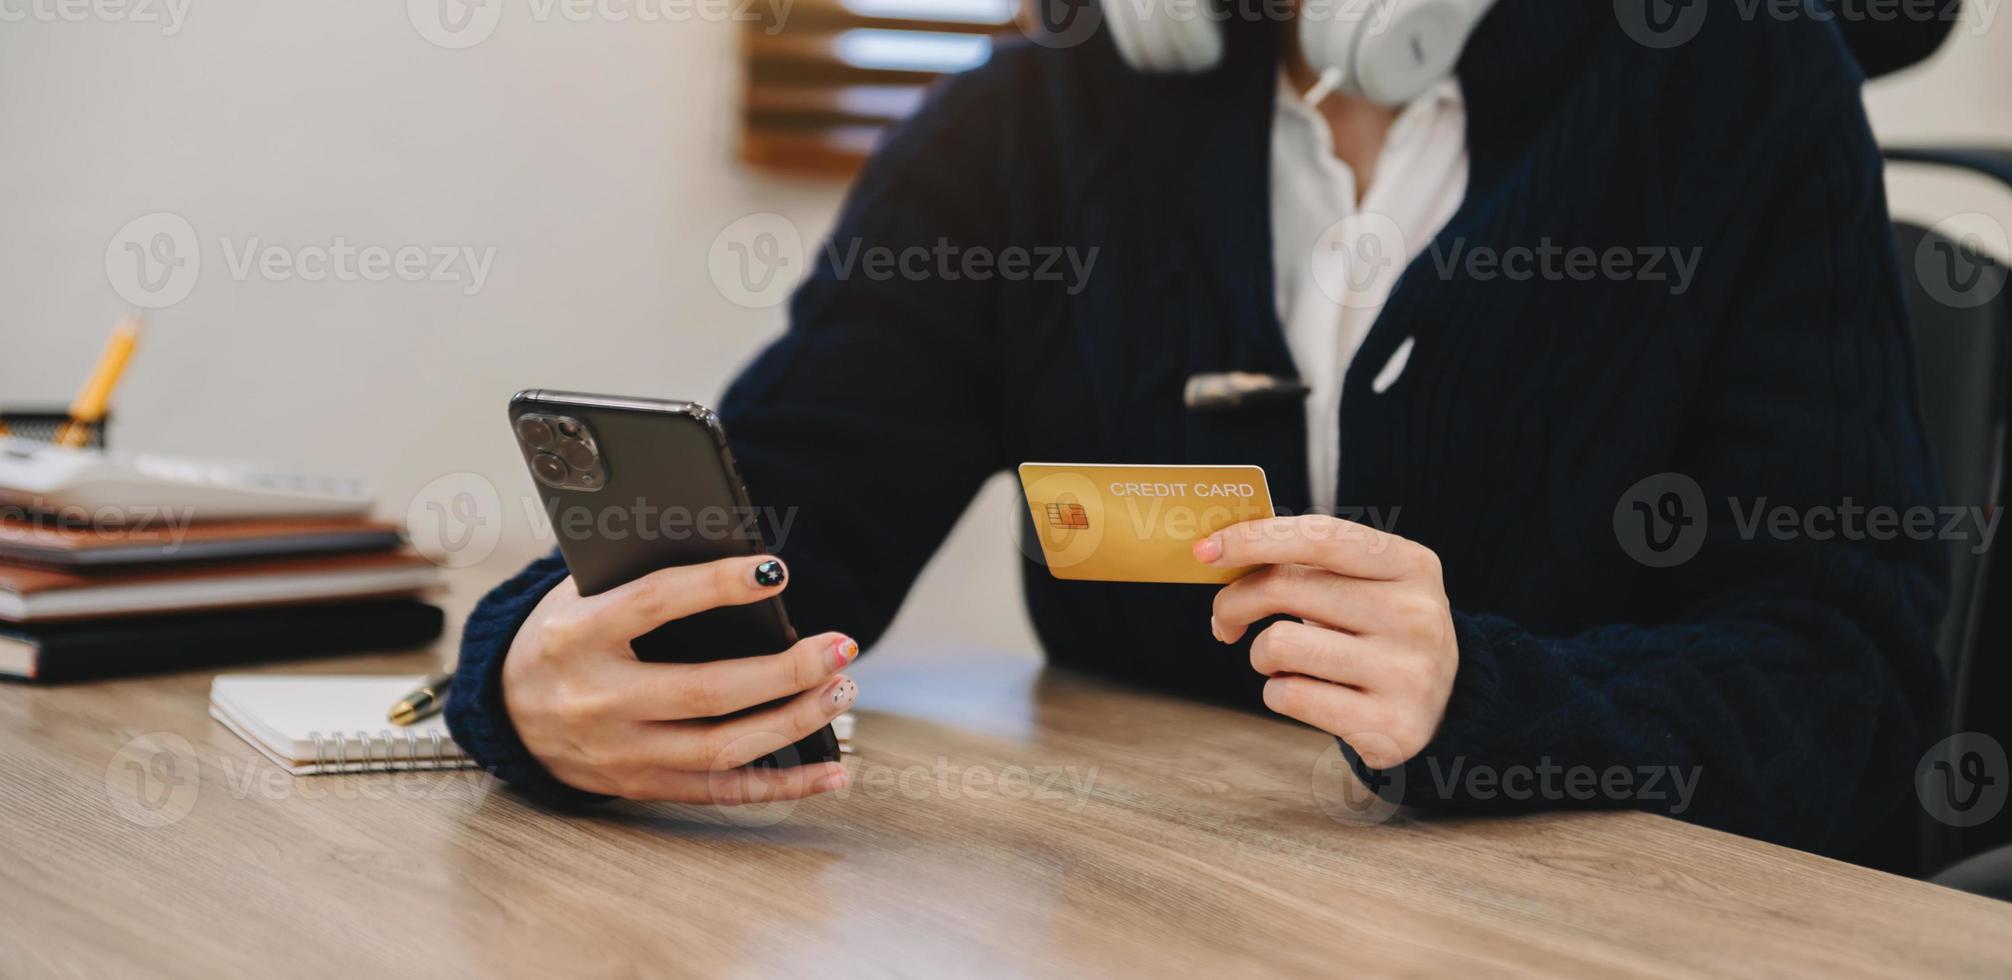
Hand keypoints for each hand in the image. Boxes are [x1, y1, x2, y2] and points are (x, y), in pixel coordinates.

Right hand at [502, 555, 856, 801]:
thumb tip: (732, 553)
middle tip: (841, 646)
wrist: (504, 710)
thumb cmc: (565, 633)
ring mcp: (619, 752)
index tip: (776, 571)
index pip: (655, 603)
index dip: (718, 585)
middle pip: (706, 691)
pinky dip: (785, 784)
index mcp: (576, 635)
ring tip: (841, 688)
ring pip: (722, 747)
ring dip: (794, 720)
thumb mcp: (581, 592)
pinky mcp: (640, 786)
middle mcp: (596, 699)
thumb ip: (641, 572)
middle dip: (786, 670)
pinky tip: (833, 768)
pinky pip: (723, 792)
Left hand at [1196, 516, 1457, 769]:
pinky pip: (1289, 696)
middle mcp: (1416, 614)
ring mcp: (1407, 673)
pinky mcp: (1389, 725)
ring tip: (1279, 660)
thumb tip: (1222, 551)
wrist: (1444, 705)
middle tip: (1224, 618)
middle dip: (1235, 601)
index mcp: (1411, 565)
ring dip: (1261, 654)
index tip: (1206, 551)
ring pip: (1280, 645)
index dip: (1253, 538)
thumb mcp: (1369, 583)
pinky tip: (1303, 692)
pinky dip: (1278, 692)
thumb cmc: (1379, 630)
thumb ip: (1310, 562)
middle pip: (1285, 588)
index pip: (1320, 537)